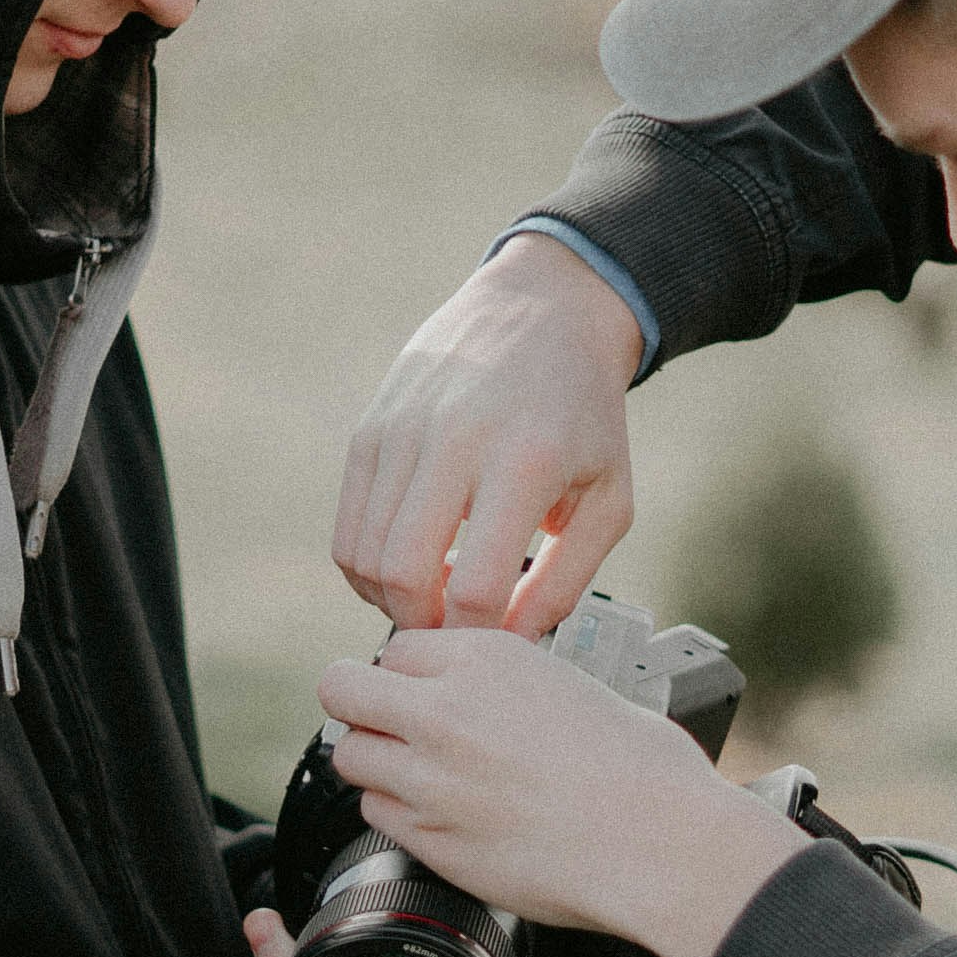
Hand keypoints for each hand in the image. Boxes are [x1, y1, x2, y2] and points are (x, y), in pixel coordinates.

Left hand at [316, 629, 807, 956]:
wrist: (662, 844)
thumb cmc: (645, 773)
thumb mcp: (576, 688)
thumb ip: (510, 687)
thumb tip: (491, 699)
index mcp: (487, 660)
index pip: (396, 648)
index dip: (409, 673)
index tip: (425, 693)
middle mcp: (446, 711)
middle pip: (341, 689)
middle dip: (360, 704)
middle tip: (388, 725)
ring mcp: (429, 778)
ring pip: (350, 756)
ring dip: (377, 764)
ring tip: (422, 777)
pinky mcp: (430, 839)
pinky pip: (378, 814)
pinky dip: (399, 815)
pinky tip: (444, 818)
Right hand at [336, 232, 643, 633]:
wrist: (542, 312)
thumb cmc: (584, 416)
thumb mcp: (609, 499)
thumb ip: (566, 581)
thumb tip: (510, 641)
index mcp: (525, 462)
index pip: (477, 586)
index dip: (479, 636)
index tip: (493, 644)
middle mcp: (454, 442)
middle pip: (403, 577)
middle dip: (423, 627)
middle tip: (452, 631)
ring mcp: (402, 432)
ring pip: (362, 557)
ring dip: (390, 600)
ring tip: (433, 600)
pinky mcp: (370, 429)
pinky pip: (347, 527)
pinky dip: (367, 567)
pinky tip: (408, 567)